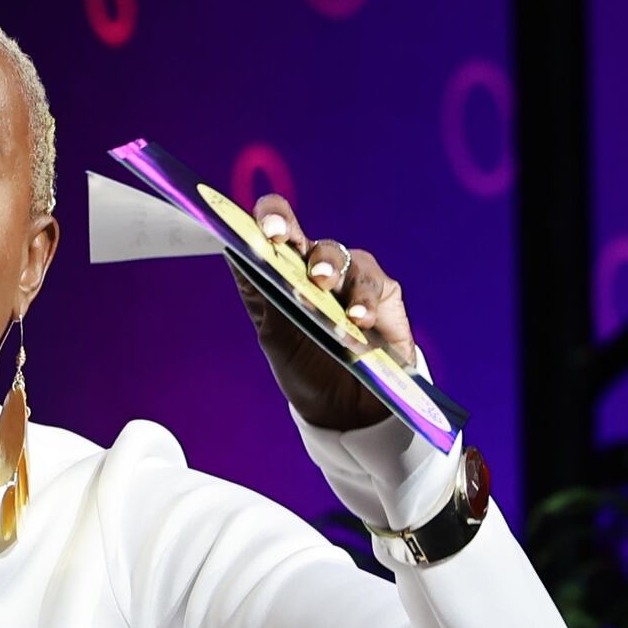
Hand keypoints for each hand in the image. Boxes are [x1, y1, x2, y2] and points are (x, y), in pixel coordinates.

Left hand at [230, 193, 416, 430]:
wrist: (346, 410)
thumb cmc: (304, 369)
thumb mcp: (277, 339)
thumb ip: (265, 299)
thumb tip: (243, 259)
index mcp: (279, 272)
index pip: (272, 229)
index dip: (268, 218)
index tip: (264, 229)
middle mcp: (312, 267)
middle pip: (303, 235)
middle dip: (293, 233)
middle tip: (282, 242)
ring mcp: (349, 278)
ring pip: (340, 256)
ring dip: (331, 270)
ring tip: (323, 287)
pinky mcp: (383, 295)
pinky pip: (375, 285)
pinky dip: (364, 302)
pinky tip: (357, 320)